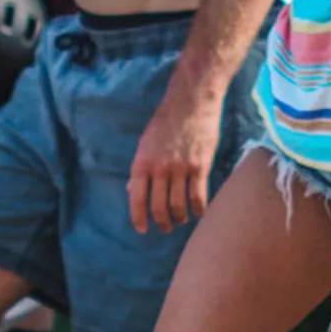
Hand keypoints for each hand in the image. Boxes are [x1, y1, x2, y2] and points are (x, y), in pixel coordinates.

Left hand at [126, 89, 223, 235]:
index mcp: (142, 162)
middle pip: (158, 207)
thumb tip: (130, 190)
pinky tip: (199, 211)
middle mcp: (159, 168)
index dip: (139, 218)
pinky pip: (199, 196)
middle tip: (166, 227)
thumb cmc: (166, 120)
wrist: (191, 101)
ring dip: (180, 217)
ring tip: (182, 219)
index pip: (136, 198)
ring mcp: (180, 168)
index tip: (142, 230)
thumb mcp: (145, 142)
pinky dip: (199, 208)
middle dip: (162, 222)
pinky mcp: (200, 166)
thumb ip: (140, 168)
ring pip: (178, 205)